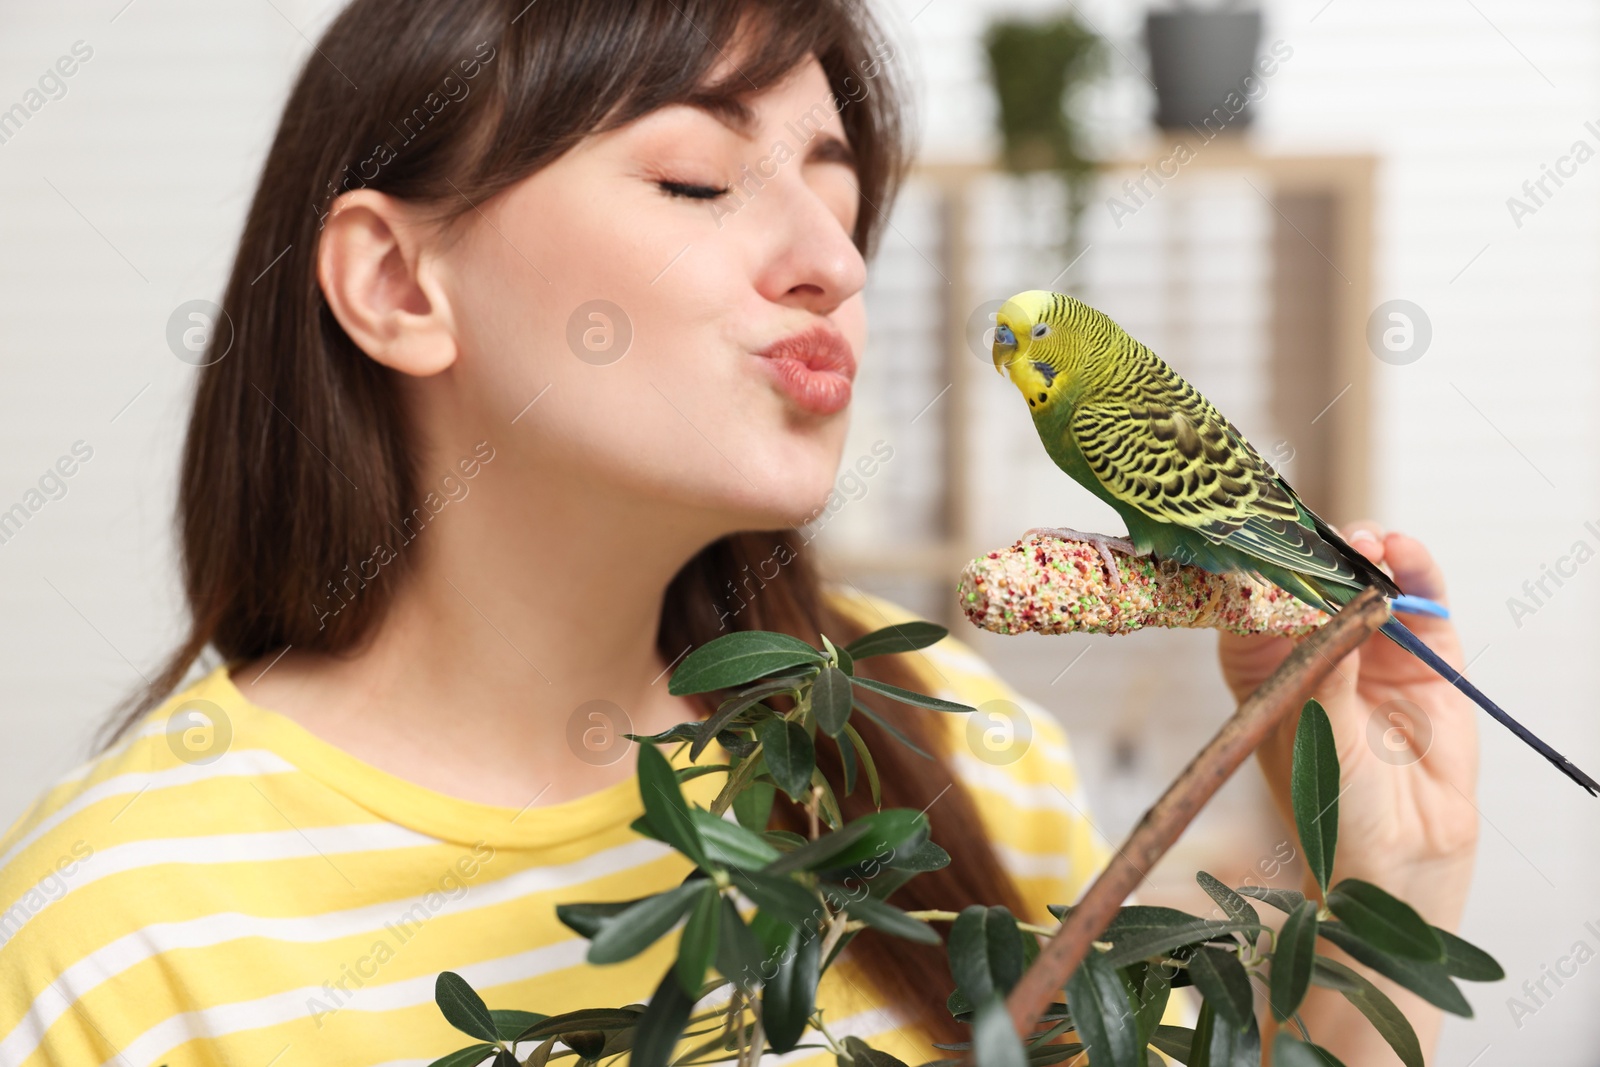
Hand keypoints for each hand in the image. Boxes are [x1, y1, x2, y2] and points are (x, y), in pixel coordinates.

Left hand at [1218, 523, 1480, 1061]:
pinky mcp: (1422, 658)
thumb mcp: (1311, 730)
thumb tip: (1331, 608)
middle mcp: (1312, 647)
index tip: (1255, 533)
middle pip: (1310, 578)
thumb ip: (1324, 667)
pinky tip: (1403, 555)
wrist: (1397, 860)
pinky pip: (1418, 601)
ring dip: (1367, 551)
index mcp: (1260, 663)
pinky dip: (1414, 572)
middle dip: (1316, 550)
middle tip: (1323, 537)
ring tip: (1368, 542)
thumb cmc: (1329, 804)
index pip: (1249, 597)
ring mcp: (1368, 648)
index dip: (1253, 563)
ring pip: (1364, 580)